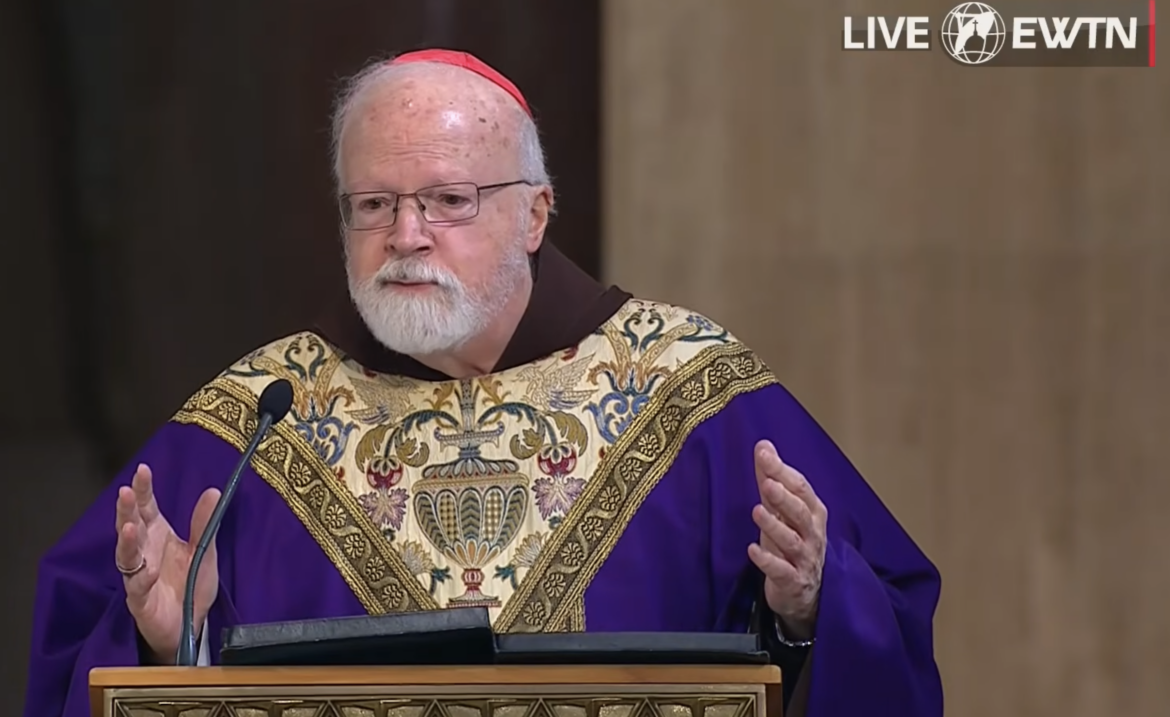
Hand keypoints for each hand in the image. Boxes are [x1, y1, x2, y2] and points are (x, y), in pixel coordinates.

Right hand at [115, 463, 220, 661]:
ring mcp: (138, 576)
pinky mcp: (140, 601)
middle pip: (130, 526)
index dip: (143, 489)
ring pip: (127, 556)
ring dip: (126, 542)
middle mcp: (144, 552)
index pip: (147, 507)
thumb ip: (204, 524)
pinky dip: (141, 579)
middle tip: (126, 492)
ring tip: (128, 526)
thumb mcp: (204, 551)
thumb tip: (213, 491)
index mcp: (158, 535)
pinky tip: (147, 571)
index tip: (142, 469)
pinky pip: (137, 589)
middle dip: (127, 510)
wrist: (190, 624)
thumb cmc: (191, 585)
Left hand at [748, 440, 827, 639]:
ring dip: (775, 526)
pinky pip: (782, 571)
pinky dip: (768, 561)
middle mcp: (812, 534)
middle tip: (768, 483)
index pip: (801, 488)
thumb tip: (763, 445)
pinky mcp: (793, 582)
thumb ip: (772, 478)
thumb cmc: (792, 544)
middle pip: (801, 513)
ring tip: (757, 511)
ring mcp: (804, 559)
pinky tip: (752, 550)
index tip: (764, 454)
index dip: (782, 471)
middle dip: (785, 497)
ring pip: (792, 541)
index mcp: (813, 513)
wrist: (805, 594)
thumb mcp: (781, 511)